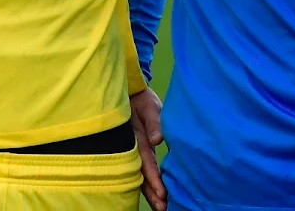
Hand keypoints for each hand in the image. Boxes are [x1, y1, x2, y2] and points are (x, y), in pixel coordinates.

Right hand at [130, 88, 166, 210]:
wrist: (132, 95)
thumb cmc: (142, 100)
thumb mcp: (149, 107)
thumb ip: (154, 122)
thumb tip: (157, 140)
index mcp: (138, 139)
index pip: (146, 163)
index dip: (153, 179)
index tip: (162, 193)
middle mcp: (135, 149)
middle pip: (141, 175)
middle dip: (151, 193)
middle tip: (162, 208)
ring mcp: (134, 152)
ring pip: (140, 176)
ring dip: (150, 192)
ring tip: (160, 207)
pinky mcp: (138, 152)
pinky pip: (141, 171)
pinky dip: (147, 184)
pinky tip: (155, 195)